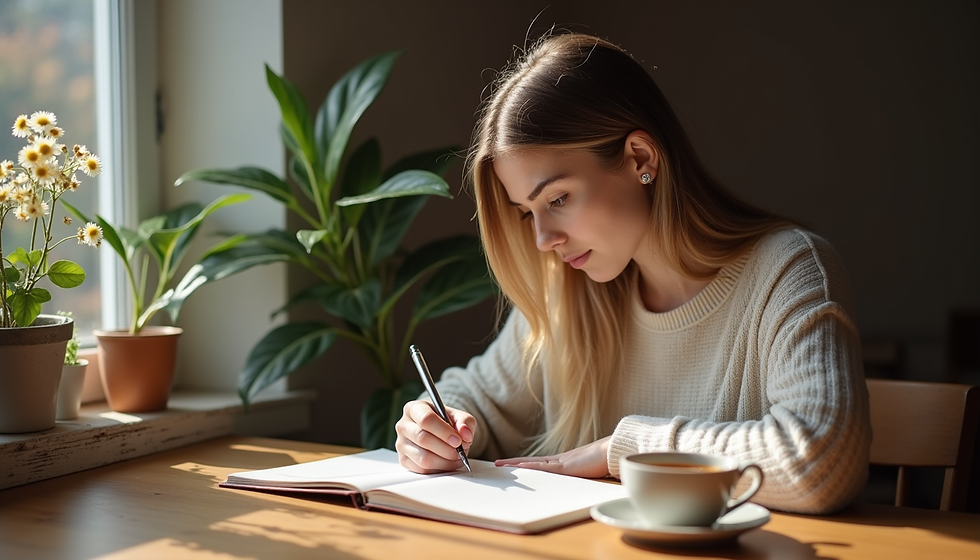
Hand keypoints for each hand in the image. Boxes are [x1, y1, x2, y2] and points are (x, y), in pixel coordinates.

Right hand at [395, 400, 475, 473]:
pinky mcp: (403, 460)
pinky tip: (448, 462)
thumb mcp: (458, 416)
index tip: (458, 440)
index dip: (443, 431)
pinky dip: (439, 469)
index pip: (425, 419)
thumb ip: (465, 421)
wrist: (437, 431)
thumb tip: (465, 434)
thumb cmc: (445, 421)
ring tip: (457, 457)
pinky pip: (422, 469)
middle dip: (446, 448)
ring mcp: (401, 444)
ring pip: (423, 458)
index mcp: (414, 409)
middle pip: (422, 439)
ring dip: (445, 461)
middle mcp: (403, 425)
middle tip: (460, 450)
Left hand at [494, 436, 610, 478]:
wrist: (615, 451)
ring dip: (516, 465)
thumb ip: (586, 474)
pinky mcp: (566, 467)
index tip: (514, 465)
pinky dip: (530, 468)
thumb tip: (585, 477)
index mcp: (566, 462)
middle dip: (514, 463)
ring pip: (533, 464)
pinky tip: (518, 468)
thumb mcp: (593, 470)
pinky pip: (543, 468)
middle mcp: (561, 460)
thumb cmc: (608, 460)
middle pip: (532, 461)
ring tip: (500, 465)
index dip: (526, 464)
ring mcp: (562, 462)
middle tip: (497, 464)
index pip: (541, 463)